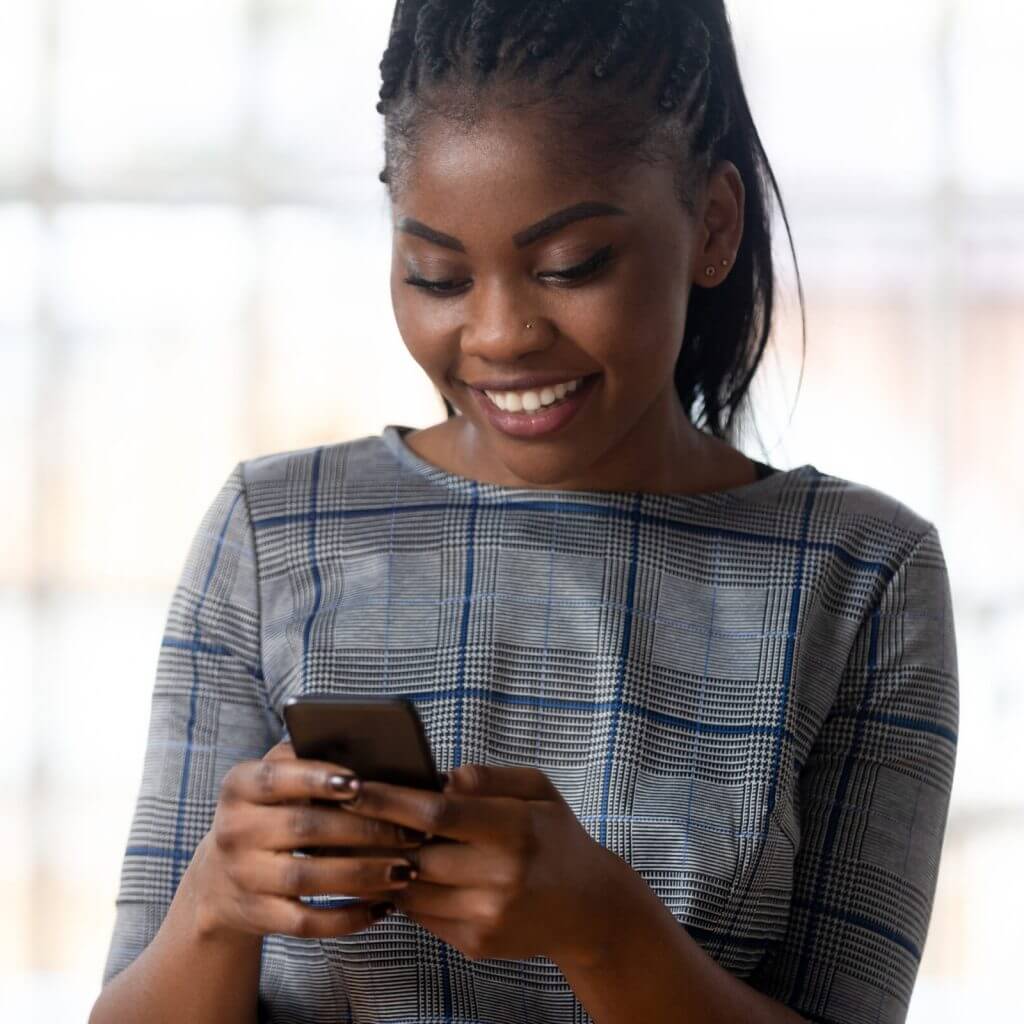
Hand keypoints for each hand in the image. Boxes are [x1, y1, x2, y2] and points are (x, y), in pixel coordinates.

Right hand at [190, 740, 424, 940]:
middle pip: (305, 828)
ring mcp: (243, 876)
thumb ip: (309, 758)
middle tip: (411, 831)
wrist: (219, 879)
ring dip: (363, 874)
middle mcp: (234, 830)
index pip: (277, 777)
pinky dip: (348, 918)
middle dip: (364, 829)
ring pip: (309, 877)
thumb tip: (371, 750)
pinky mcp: (258, 916)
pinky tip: (383, 905)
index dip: (318, 778)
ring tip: (405, 869)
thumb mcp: (275, 780)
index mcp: (239, 785)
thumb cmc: (270, 812)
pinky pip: (307, 922)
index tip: (360, 782)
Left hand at [337, 764, 630, 964]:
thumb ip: (489, 777)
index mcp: (514, 828)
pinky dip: (402, 892)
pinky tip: (392, 871)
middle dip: (373, 832)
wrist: (588, 907)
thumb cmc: (556, 836)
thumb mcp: (537, 789)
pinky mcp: (476, 943)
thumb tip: (440, 777)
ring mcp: (486, 915)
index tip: (352, 784)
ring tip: (354, 840)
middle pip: (416, 853)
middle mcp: (500, 876)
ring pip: (411, 888)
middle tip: (338, 810)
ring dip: (380, 864)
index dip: (389, 799)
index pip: (437, 813)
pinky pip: (422, 915)